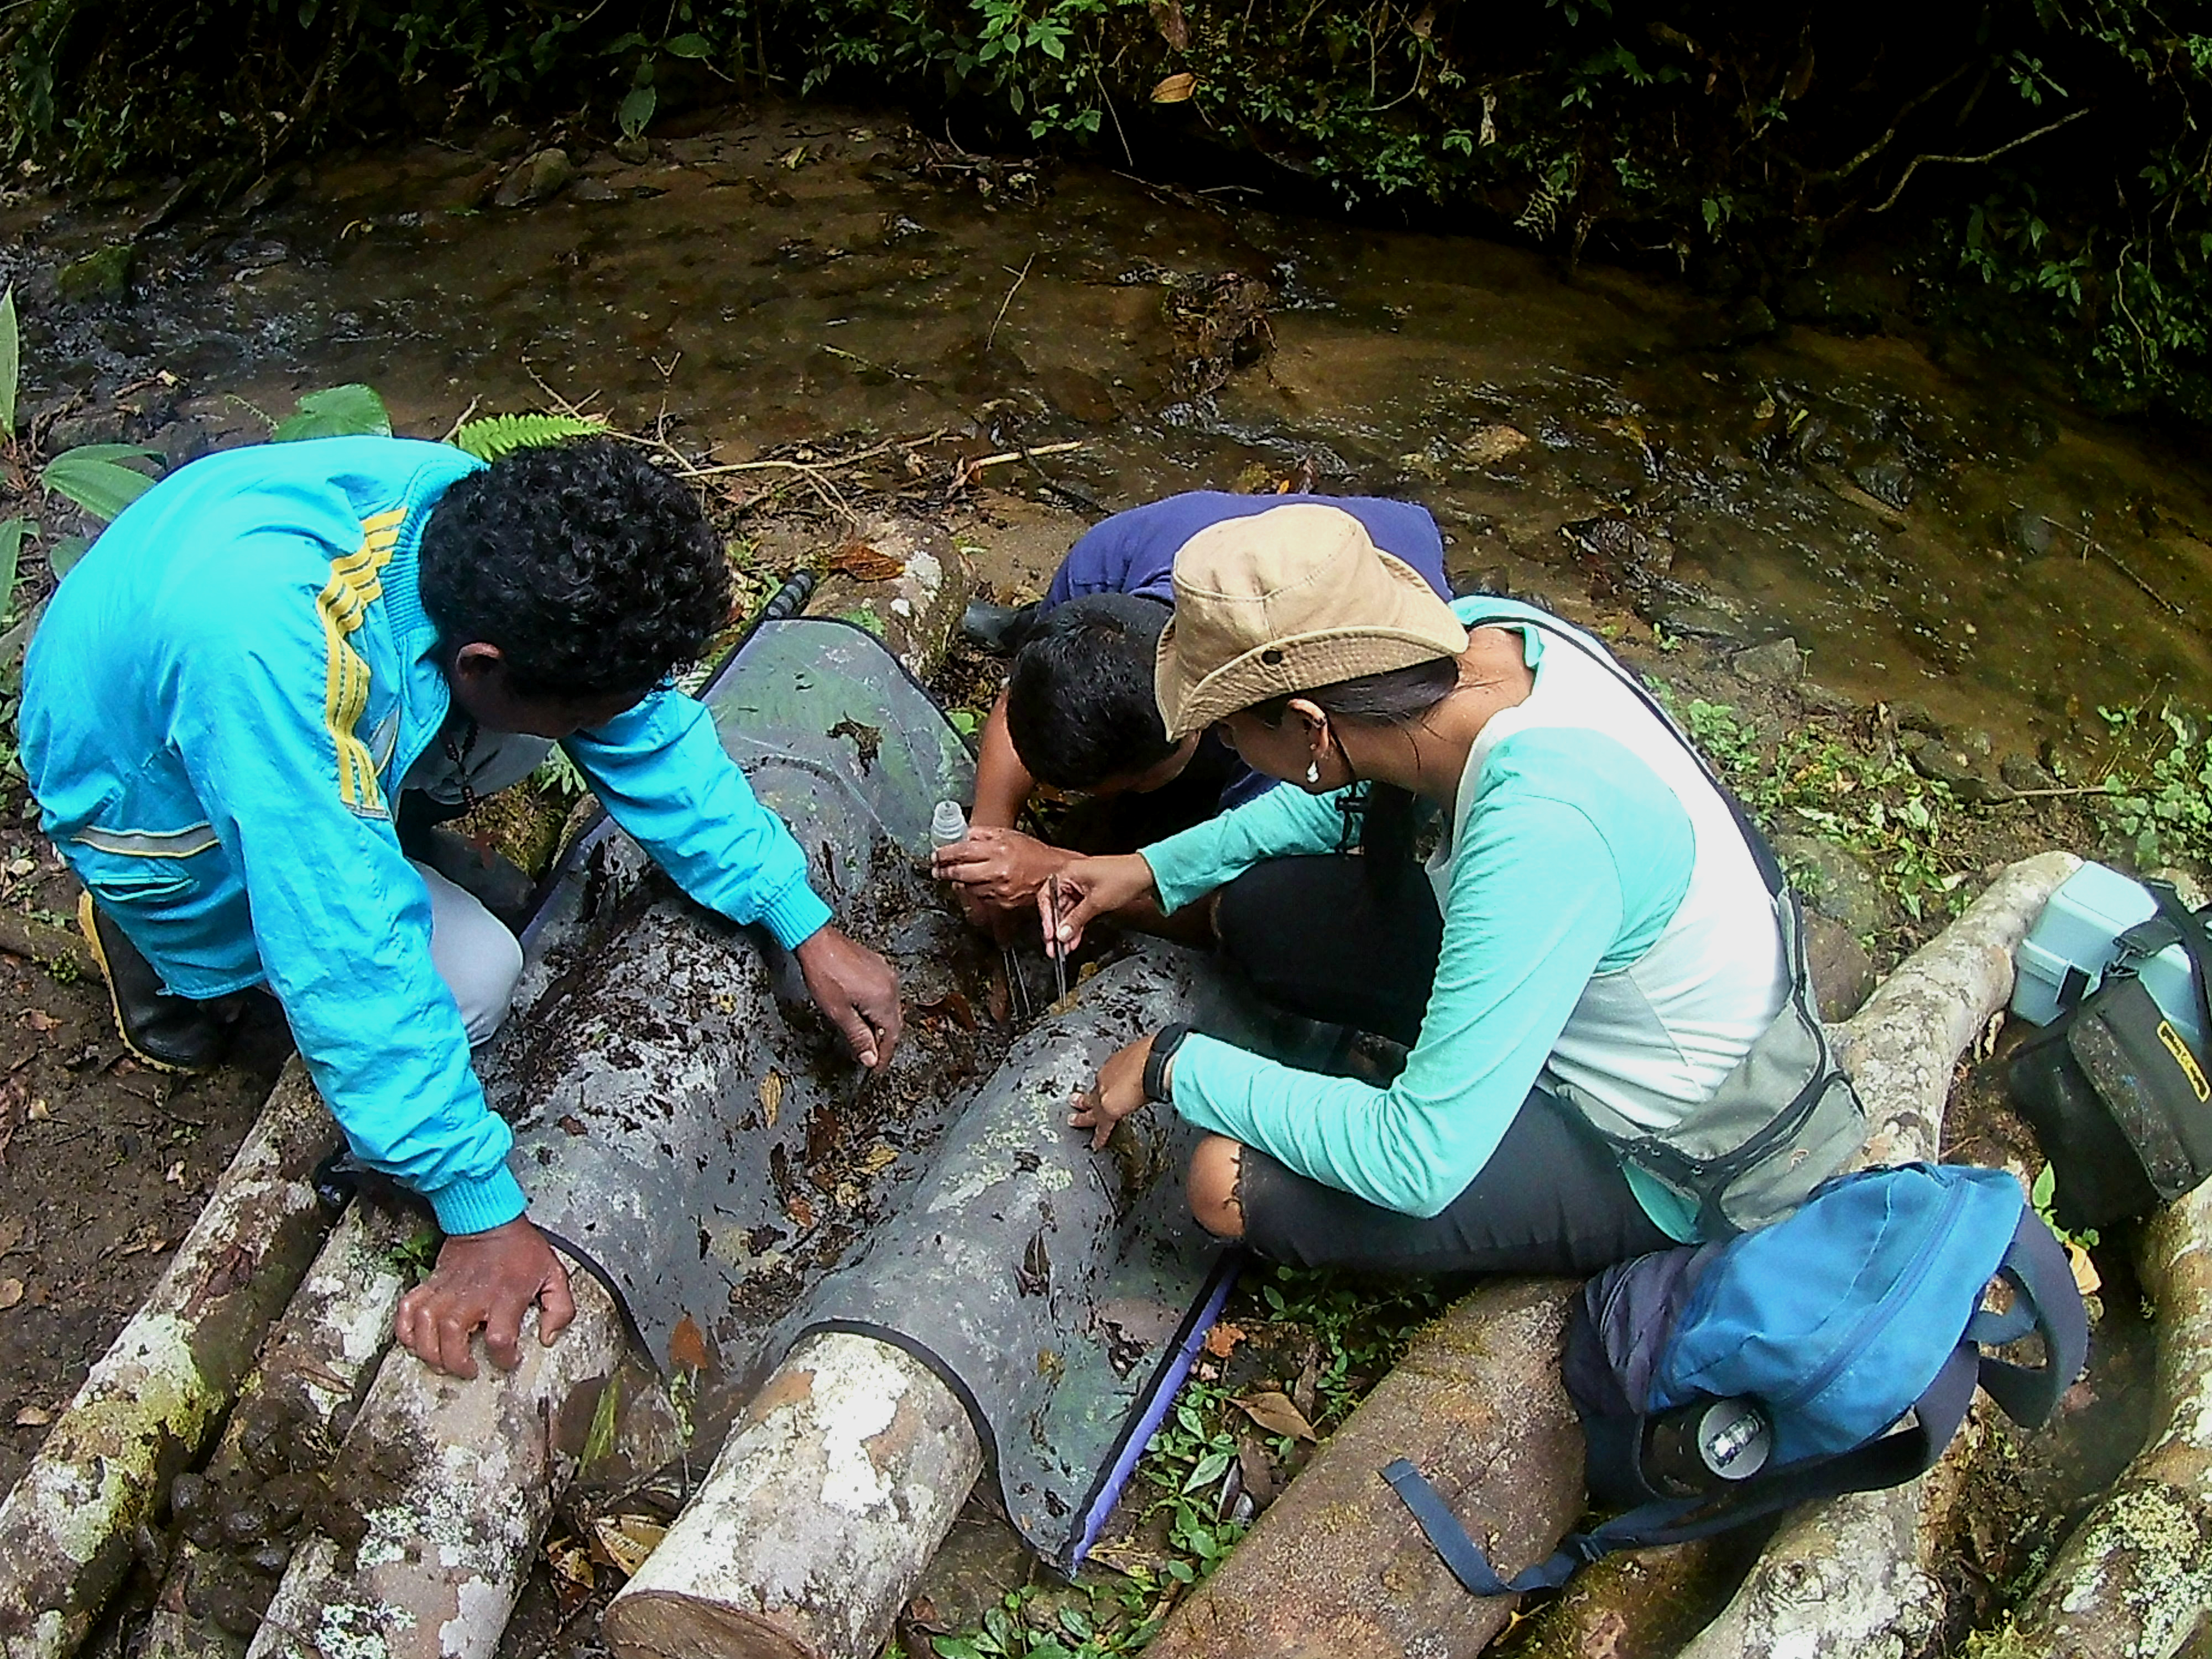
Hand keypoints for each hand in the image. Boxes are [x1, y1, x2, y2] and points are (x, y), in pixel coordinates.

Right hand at [394, 1216, 575, 1378]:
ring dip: (429, 1351)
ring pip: (426, 1328)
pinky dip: (405, 1328)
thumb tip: (549, 1336)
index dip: (504, 1358)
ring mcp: (447, 1291)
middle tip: (468, 1369)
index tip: (509, 1360)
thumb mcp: (554, 1275)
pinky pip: (408, 1309)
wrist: (490, 1218)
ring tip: (441, 1362)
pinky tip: (414, 1341)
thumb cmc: (520, 1248)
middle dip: (457, 1362)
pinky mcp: (431, 1284)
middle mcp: (473, 1296)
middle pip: (453, 1340)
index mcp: (505, 1296)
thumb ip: (560, 1308)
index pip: (499, 1340)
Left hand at [795, 925, 902, 1069]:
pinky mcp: (879, 967)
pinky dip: (878, 1008)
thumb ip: (858, 1038)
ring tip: (865, 1036)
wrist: (818, 941)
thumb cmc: (824, 973)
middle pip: (894, 1023)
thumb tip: (871, 1059)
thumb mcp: (839, 1013)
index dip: (884, 1056)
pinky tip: (864, 1011)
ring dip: (880, 1025)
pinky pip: (885, 994)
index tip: (876, 1068)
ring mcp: (886, 974)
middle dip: (883, 1042)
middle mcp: (891, 987)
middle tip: (870, 1056)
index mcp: (884, 1000)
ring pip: (890, 1009)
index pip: (891, 1037)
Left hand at [932, 827, 1075, 916]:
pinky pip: (981, 897)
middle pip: (960, 872)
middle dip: (944, 871)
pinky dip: (976, 891)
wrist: (1054, 873)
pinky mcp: (1003, 902)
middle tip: (936, 869)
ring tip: (956, 876)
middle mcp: (998, 870)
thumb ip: (984, 834)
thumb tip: (964, 836)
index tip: (936, 856)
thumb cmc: (1033, 852)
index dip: (945, 854)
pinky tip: (976, 885)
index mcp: (998, 849)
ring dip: (960, 882)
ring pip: (969, 887)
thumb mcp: (1009, 835)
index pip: (962, 851)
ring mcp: (1000, 888)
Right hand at [1040, 853, 1158, 958]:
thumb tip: (1062, 933)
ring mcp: (1082, 886)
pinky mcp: (1091, 894)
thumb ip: (1076, 920)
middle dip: (1057, 928)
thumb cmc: (1124, 877)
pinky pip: (1079, 911)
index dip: (1047, 918)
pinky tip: (1074, 938)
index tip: (1050, 934)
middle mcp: (1072, 878)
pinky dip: (1077, 924)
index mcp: (1068, 873)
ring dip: (1067, 929)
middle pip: (1057, 906)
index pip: (1047, 897)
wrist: (1146, 874)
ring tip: (1065, 947)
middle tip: (1055, 947)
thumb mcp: (1096, 903)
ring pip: (1068, 911)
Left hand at [1071, 1032, 1157, 1150]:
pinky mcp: (1109, 1110)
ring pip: (1091, 1108)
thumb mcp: (1149, 1055)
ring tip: (1074, 1121)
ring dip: (1083, 1116)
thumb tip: (1161, 1060)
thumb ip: (1149, 1061)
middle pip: (1093, 1091)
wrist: (1152, 1062)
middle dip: (1084, 1097)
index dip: (1107, 1084)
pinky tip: (1096, 1144)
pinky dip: (1100, 1136)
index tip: (1107, 1087)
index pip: (1108, 1076)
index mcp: (1117, 1062)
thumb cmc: (1156, 1054)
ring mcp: (1105, 1092)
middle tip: (1075, 1100)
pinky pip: (1102, 1126)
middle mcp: (1107, 1076)